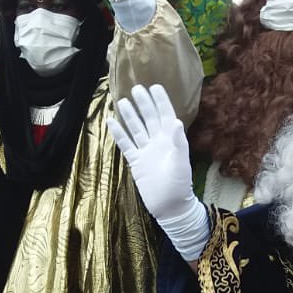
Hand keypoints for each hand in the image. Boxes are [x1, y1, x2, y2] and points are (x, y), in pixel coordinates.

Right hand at [108, 84, 209, 260]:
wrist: (169, 206)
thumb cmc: (179, 185)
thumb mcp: (181, 163)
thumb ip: (178, 142)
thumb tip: (175, 122)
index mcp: (171, 140)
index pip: (166, 115)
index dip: (161, 101)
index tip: (155, 86)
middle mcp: (158, 142)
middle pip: (149, 118)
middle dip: (144, 104)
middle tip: (136, 88)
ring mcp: (146, 151)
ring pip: (137, 129)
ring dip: (130, 116)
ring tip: (123, 100)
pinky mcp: (136, 161)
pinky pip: (126, 144)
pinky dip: (119, 134)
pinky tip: (112, 122)